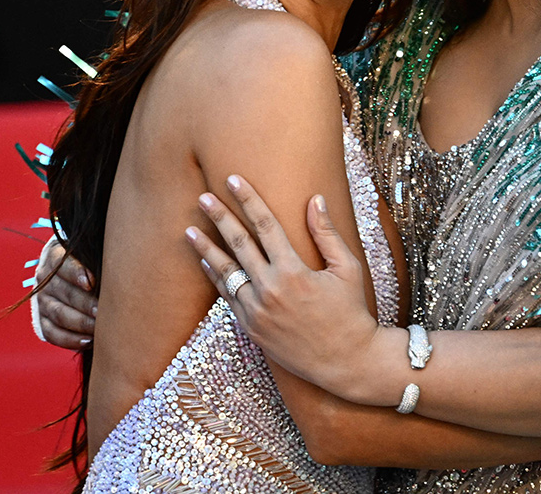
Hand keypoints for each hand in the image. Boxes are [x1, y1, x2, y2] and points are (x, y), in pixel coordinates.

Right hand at [34, 239, 96, 349]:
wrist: (67, 276)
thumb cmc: (88, 263)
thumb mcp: (89, 255)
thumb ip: (99, 259)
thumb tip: (121, 267)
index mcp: (55, 257)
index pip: (63, 264)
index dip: (76, 272)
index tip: (91, 282)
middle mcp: (46, 280)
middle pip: (65, 293)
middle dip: (85, 304)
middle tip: (102, 311)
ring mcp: (43, 302)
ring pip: (59, 315)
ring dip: (81, 323)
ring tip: (99, 328)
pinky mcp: (42, 321)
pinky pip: (52, 333)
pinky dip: (70, 340)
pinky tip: (88, 342)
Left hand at [185, 174, 377, 393]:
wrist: (346, 360)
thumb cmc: (351, 311)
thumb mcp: (346, 268)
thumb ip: (326, 233)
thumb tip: (315, 199)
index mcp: (294, 271)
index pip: (265, 225)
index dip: (248, 200)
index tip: (233, 180)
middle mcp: (270, 290)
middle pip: (239, 244)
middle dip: (220, 217)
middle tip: (204, 197)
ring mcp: (257, 311)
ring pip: (226, 272)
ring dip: (206, 248)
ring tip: (189, 228)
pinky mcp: (252, 328)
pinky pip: (228, 297)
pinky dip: (215, 277)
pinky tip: (205, 261)